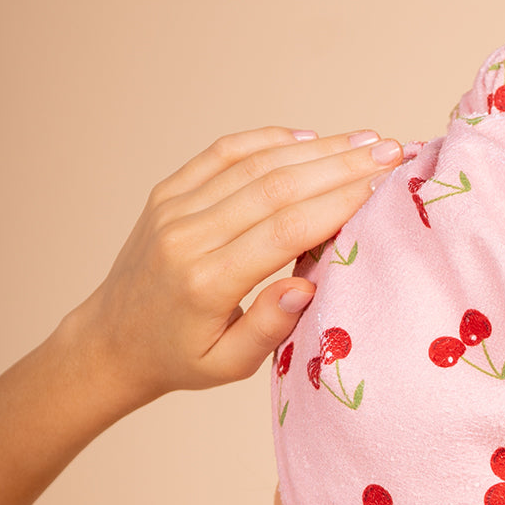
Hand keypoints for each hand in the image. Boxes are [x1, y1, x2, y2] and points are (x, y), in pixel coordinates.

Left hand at [65, 126, 401, 404]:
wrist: (113, 339)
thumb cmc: (180, 358)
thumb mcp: (227, 366)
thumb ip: (270, 328)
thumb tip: (308, 285)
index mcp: (205, 282)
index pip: (284, 230)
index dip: (338, 203)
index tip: (383, 188)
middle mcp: (187, 236)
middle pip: (276, 187)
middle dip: (340, 166)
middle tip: (392, 153)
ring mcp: (174, 207)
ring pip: (254, 163)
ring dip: (316, 148)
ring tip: (366, 142)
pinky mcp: (169, 191)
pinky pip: (225, 153)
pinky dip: (269, 140)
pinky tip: (310, 138)